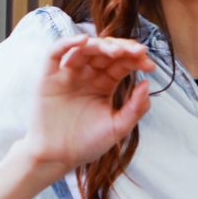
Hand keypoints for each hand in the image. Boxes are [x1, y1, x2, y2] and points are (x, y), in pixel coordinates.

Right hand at [20, 35, 155, 182]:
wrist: (57, 157)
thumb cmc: (86, 144)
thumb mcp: (117, 128)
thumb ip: (135, 109)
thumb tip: (148, 84)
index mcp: (105, 84)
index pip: (122, 63)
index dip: (136, 60)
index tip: (149, 64)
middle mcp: (88, 75)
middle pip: (105, 52)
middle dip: (122, 48)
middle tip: (136, 52)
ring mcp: (68, 73)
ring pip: (85, 49)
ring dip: (101, 45)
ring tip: (115, 50)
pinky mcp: (49, 76)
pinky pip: (56, 53)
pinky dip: (68, 42)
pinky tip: (83, 41)